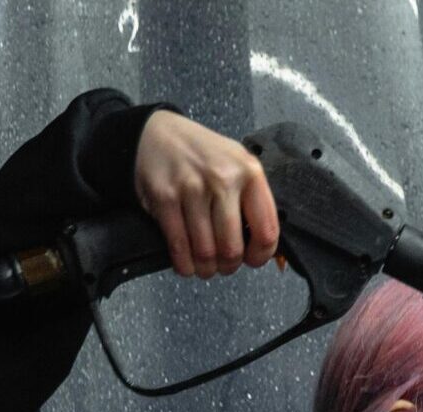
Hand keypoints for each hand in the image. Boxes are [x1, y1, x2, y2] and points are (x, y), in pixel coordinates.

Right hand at [135, 110, 279, 278]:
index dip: (260, 256)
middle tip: (224, 266)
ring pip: (205, 251)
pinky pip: (179, 245)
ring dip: (206, 268)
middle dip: (229, 266)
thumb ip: (253, 200)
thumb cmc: (201, 153)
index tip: (253, 260)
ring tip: (206, 267)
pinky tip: (187, 264)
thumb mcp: (236, 164)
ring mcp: (192, 189)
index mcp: (249, 173)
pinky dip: (184, 264)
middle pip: (232, 247)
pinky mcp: (165, 198)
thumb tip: (265, 246)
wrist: (156, 132)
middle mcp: (222, 180)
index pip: (266, 231)